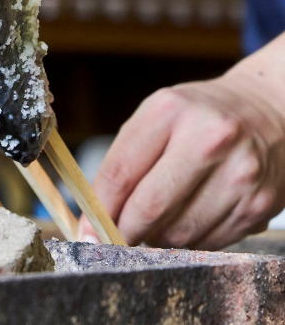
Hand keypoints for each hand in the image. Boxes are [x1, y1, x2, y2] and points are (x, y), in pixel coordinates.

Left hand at [77, 38, 284, 248]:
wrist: (268, 110)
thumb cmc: (199, 116)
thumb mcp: (157, 116)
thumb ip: (125, 160)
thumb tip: (96, 215)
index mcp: (171, 111)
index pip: (120, 173)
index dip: (99, 209)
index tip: (87, 231)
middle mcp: (210, 140)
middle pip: (149, 208)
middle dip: (124, 231)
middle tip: (115, 238)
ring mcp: (240, 174)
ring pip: (180, 233)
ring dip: (158, 238)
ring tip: (155, 223)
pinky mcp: (260, 203)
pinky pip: (210, 242)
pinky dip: (190, 241)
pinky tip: (189, 221)